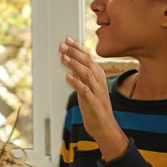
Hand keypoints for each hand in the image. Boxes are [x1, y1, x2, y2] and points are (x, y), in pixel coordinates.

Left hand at [60, 38, 125, 159]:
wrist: (104, 127)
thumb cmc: (94, 107)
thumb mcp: (87, 88)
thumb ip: (80, 76)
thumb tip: (70, 63)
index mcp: (98, 76)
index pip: (88, 58)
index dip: (78, 48)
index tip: (67, 40)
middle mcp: (99, 81)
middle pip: (88, 63)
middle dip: (75, 53)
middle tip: (62, 46)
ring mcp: (97, 91)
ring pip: (87, 74)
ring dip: (75, 65)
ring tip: (64, 58)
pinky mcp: (94, 102)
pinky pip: (85, 90)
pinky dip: (76, 83)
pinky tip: (68, 77)